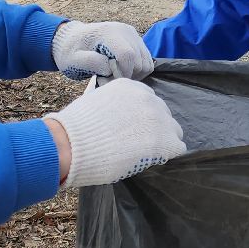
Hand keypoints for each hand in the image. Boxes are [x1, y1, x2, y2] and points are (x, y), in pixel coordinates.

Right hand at [46, 78, 185, 189]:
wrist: (71, 145)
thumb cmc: (76, 129)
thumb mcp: (96, 103)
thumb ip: (115, 106)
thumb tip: (120, 119)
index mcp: (131, 87)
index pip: (148, 102)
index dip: (141, 119)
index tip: (131, 131)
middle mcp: (148, 97)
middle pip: (163, 115)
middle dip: (153, 129)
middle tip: (136, 145)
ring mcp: (157, 117)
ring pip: (173, 130)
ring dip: (162, 142)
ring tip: (143, 154)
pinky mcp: (163, 139)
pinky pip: (177, 147)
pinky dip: (167, 155)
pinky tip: (151, 161)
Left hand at [53, 20, 153, 80]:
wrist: (72, 39)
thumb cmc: (71, 51)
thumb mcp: (73, 59)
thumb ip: (90, 62)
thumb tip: (110, 67)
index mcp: (109, 32)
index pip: (128, 56)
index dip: (121, 73)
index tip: (105, 79)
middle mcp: (125, 31)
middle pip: (139, 62)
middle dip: (125, 76)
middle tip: (105, 78)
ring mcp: (133, 35)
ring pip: (146, 64)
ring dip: (132, 75)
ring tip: (111, 74)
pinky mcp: (137, 41)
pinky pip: (147, 62)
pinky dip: (136, 71)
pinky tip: (119, 71)